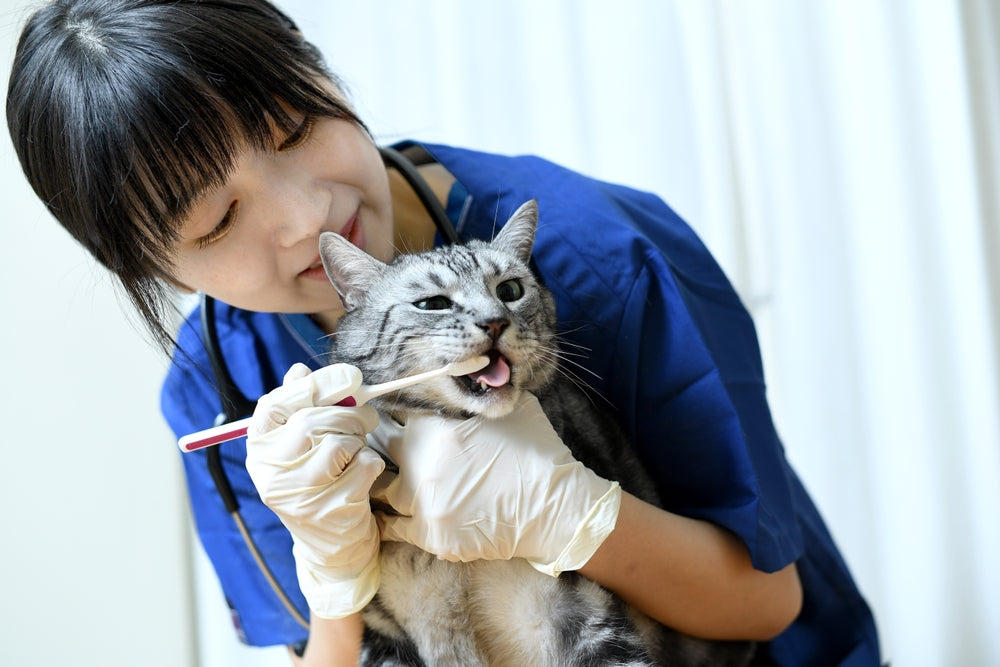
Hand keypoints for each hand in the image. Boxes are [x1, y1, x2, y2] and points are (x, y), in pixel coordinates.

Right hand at [245, 363, 383, 618]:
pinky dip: (371, 464)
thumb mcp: (299, 447)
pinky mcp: (330, 510)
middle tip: (366, 418)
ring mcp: (299, 495)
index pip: (275, 404)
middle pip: (312, 421)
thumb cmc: (318, 482)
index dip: (316, 385)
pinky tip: (363, 475)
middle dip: (349, 414)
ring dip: (359, 440)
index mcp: (259, 450)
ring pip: (340, 443)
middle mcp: (271, 473)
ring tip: (357, 450)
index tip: (350, 378)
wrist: (332, 546)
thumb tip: (298, 370)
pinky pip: (363, 466)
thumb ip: (299, 407)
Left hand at [372, 392, 620, 576]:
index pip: (396, 411)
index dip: (398, 413)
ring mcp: (421, 501)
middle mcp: (418, 459)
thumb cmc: (536, 452)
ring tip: (385, 482)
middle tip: (393, 449)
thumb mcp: (512, 407)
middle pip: (381, 446)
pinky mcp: (429, 535)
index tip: (397, 417)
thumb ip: (483, 396)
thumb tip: (478, 380)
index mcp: (433, 424)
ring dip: (384, 482)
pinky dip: (388, 520)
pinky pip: (392, 528)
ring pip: (381, 487)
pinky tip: (389, 515)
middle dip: (386, 445)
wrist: (553, 505)